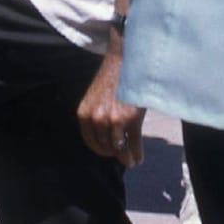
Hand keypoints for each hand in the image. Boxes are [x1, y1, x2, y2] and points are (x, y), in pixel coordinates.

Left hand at [76, 50, 145, 165]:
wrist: (124, 63)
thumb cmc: (111, 81)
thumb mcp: (96, 100)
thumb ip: (96, 117)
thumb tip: (105, 140)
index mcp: (84, 114)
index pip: (91, 142)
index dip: (101, 150)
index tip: (109, 153)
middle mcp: (96, 119)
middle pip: (106, 147)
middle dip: (116, 154)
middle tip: (124, 158)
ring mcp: (113, 120)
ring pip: (120, 148)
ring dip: (127, 157)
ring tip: (132, 160)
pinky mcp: (131, 119)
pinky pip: (134, 144)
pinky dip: (137, 154)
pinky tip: (138, 158)